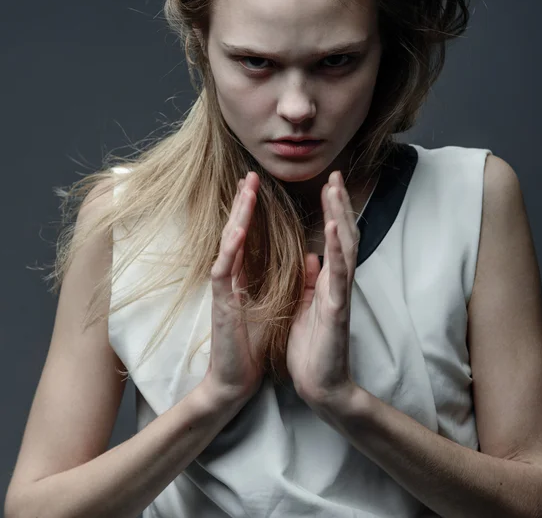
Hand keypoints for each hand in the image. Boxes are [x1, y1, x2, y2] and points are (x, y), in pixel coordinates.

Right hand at [203, 172, 264, 404]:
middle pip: (237, 233)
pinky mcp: (221, 305)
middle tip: (249, 176)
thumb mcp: (270, 306)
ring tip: (245, 190)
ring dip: (238, 216)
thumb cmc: (250, 344)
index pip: (248, 237)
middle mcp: (231, 279)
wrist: (235, 380)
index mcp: (243, 278)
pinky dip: (230, 250)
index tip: (257, 187)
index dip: (253, 212)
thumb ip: (280, 280)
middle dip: (244, 204)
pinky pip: (224, 272)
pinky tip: (237, 230)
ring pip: (228, 245)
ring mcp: (223, 290)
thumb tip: (305, 256)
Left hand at [286, 171, 359, 407]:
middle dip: (339, 205)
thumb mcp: (307, 306)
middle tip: (335, 175)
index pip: (335, 240)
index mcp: (328, 282)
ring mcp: (340, 295)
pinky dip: (339, 250)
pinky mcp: (337, 310)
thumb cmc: (313, 347)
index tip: (328, 185)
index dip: (332, 212)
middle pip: (344, 236)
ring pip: (346, 249)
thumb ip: (313, 280)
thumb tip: (313, 255)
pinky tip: (336, 228)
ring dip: (341, 217)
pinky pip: (338, 276)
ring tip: (335, 189)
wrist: (320, 384)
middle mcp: (338, 284)